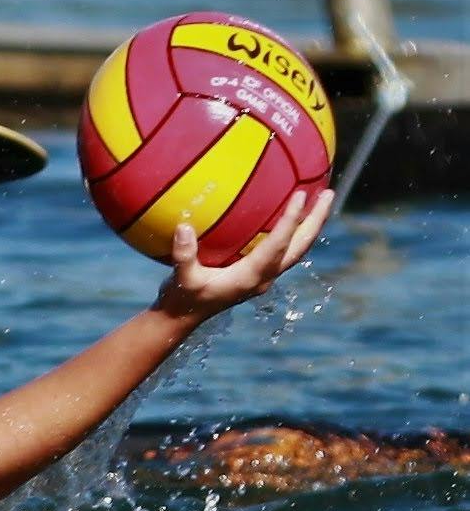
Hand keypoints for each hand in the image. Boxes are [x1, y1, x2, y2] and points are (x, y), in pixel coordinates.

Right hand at [154, 189, 333, 322]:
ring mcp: (265, 275)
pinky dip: (294, 230)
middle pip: (301, 246)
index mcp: (251, 276)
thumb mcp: (181, 278)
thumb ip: (183, 254)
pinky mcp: (259, 272)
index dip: (291, 220)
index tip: (301, 195)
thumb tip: (183, 226)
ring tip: (321, 199)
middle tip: (329, 193)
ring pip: (297, 248)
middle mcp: (265, 275)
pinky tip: (290, 214)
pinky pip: (285, 248)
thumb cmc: (183, 297)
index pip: (278, 244)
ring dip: (311, 225)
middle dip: (317, 220)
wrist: (185, 317)